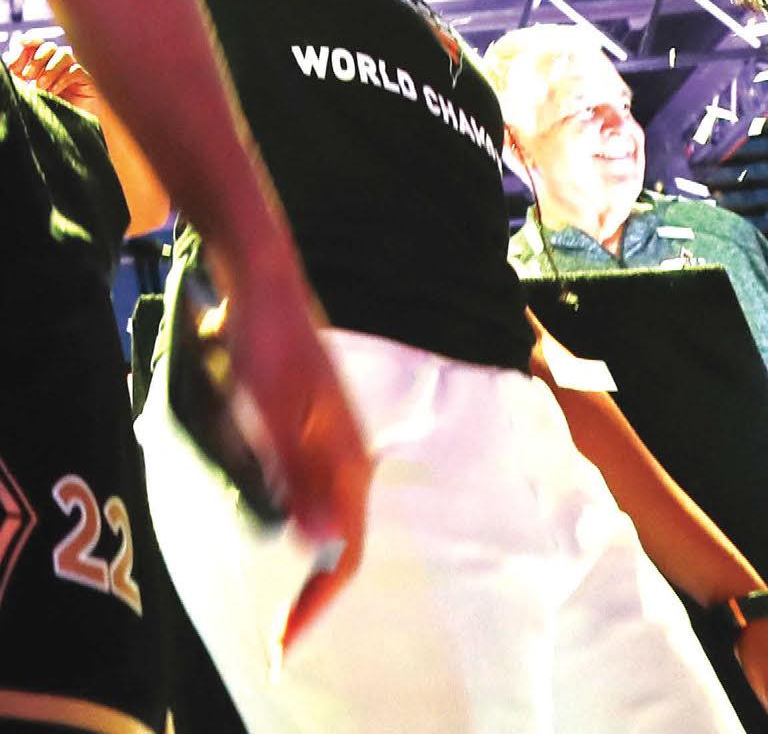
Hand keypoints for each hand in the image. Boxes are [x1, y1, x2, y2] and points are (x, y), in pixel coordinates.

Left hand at [6, 33, 96, 111]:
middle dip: (36, 58)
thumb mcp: (29, 96)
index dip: (24, 47)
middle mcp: (57, 64)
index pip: (34, 45)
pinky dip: (63, 78)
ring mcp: (72, 70)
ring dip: (49, 69)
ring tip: (41, 86)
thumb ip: (19, 79)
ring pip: (63, 53)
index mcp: (41, 65)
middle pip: (47, 46)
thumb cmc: (50, 115)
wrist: (74, 131)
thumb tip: (7, 58)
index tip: (13, 61)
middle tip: (28, 76)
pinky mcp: (86, 79)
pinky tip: (54, 91)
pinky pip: (75, 69)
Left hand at [207, 246, 372, 651]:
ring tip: (279, 588)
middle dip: (315, 590)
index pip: (347, 550)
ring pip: (327, 515)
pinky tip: (274, 522)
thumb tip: (320, 542)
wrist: (262, 285)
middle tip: (279, 631)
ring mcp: (334, 441)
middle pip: (342, 539)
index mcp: (347, 457)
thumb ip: (297, 478)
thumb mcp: (272, 417)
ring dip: (306, 556)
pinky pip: (314, 491)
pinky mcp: (315, 429)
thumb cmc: (265, 346)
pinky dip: (297, 520)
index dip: (321, 600)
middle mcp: (349, 454)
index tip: (288, 639)